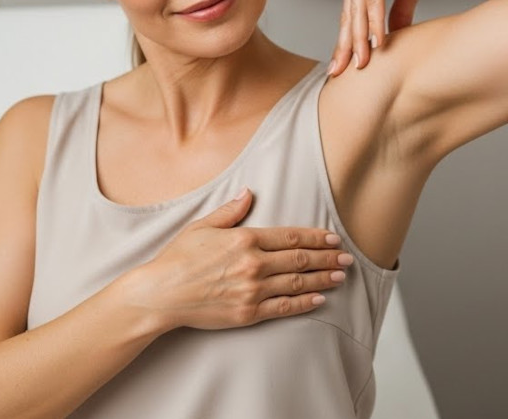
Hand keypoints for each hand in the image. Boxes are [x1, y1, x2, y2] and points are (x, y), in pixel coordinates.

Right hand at [126, 189, 352, 330]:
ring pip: (296, 283)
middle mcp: (253, 264)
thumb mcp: (203, 226)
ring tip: (340, 277)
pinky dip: (303, 303)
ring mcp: (252, 290)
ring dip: (322, 279)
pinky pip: (283, 308)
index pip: (291, 237)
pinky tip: (318, 300)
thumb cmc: (178, 258)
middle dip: (327, 258)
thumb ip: (231, 211)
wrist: (161, 293)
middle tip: (347, 258)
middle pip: (300, 260)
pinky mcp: (247, 313)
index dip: (316, 238)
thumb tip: (249, 193)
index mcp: (245, 239)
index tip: (333, 238)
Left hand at [329, 0, 446, 75]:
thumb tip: (393, 34)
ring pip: (358, 10)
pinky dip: (374, 21)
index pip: (351, 14)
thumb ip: (399, 10)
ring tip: (360, 64)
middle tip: (339, 73)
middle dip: (343, 46)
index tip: (345, 65)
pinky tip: (376, 40)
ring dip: (359, 39)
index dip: (347, 40)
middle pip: (348, 16)